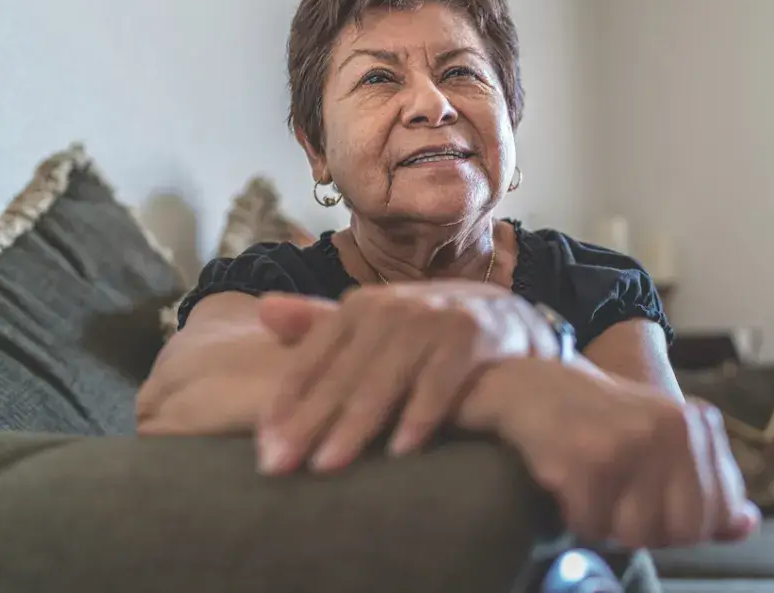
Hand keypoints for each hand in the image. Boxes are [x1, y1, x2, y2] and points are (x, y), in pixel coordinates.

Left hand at [256, 282, 559, 474]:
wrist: (510, 318)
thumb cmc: (430, 331)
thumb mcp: (378, 322)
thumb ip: (323, 322)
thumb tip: (264, 311)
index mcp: (362, 306)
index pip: (313, 356)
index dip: (287, 401)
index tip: (263, 446)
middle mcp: (393, 306)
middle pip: (343, 371)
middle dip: (309, 421)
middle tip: (279, 466)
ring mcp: (434, 318)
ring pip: (387, 376)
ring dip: (357, 422)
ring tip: (328, 465)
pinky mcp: (473, 334)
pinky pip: (442, 380)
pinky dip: (421, 412)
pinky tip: (401, 450)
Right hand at [476, 358, 759, 548]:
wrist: (533, 384)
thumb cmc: (601, 419)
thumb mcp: (663, 438)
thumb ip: (707, 482)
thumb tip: (746, 525)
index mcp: (697, 424)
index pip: (719, 511)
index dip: (686, 524)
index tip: (656, 503)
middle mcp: (672, 430)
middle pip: (682, 531)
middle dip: (648, 528)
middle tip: (619, 500)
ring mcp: (632, 443)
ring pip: (636, 534)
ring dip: (608, 523)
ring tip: (593, 486)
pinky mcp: (589, 460)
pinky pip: (592, 525)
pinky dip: (576, 515)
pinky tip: (568, 482)